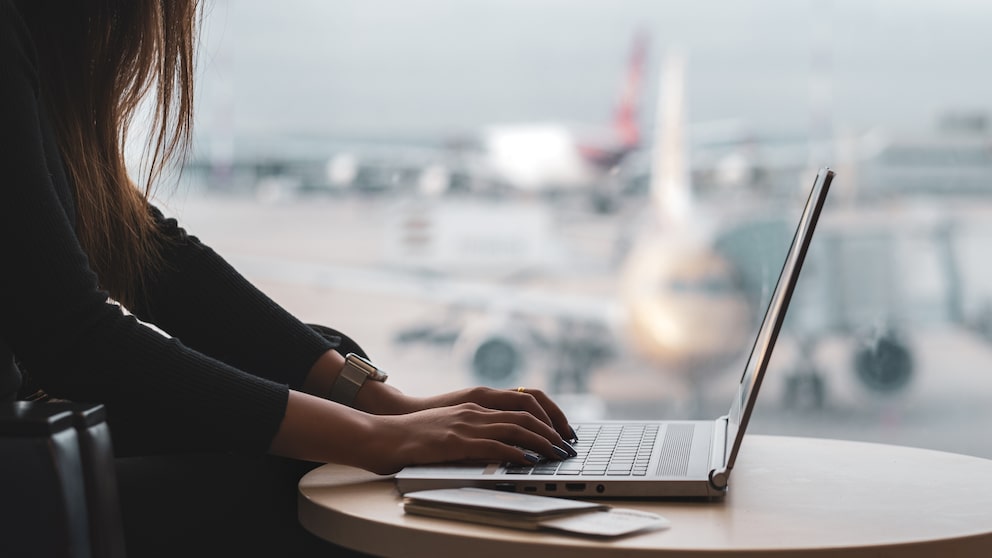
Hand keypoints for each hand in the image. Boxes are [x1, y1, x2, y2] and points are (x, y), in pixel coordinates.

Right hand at [359, 383, 574, 443]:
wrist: (382, 434)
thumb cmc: (414, 435)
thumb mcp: (451, 426)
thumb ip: (476, 430)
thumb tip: (502, 446)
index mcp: (475, 403)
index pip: (522, 401)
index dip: (547, 415)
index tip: (561, 431)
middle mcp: (475, 409)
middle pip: (525, 413)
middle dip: (551, 429)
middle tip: (566, 446)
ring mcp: (465, 424)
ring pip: (515, 427)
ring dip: (541, 441)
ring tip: (557, 454)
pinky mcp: (455, 441)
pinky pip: (494, 445)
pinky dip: (516, 452)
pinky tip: (529, 461)